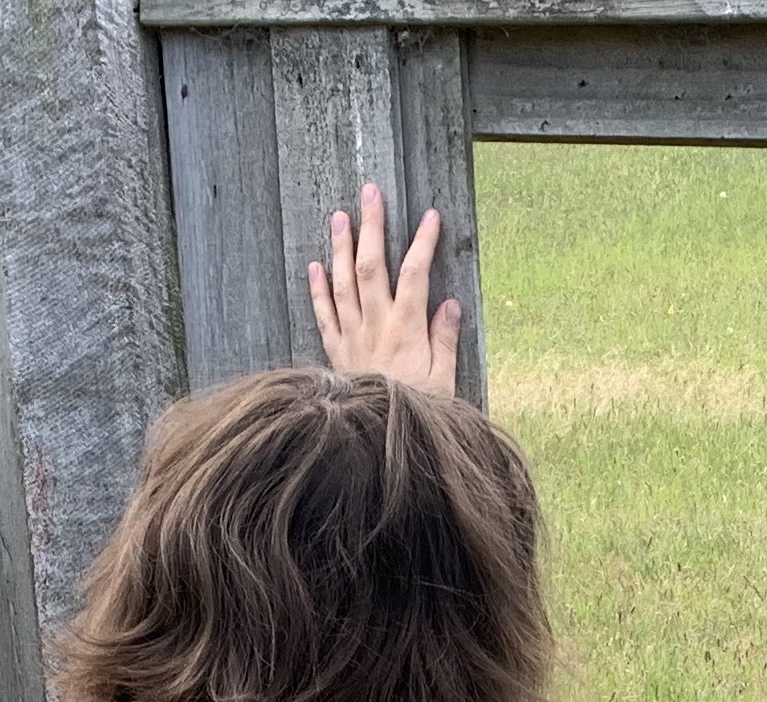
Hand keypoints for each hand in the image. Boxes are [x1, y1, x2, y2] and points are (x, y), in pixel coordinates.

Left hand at [309, 182, 459, 395]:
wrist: (376, 443)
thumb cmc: (416, 414)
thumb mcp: (444, 381)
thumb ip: (445, 341)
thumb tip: (450, 305)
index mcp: (406, 330)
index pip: (416, 275)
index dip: (423, 243)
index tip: (430, 217)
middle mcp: (375, 326)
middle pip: (372, 267)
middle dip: (372, 227)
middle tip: (370, 193)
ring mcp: (352, 337)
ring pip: (343, 283)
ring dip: (341, 247)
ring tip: (339, 216)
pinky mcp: (336, 352)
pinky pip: (324, 315)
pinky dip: (318, 289)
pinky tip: (315, 265)